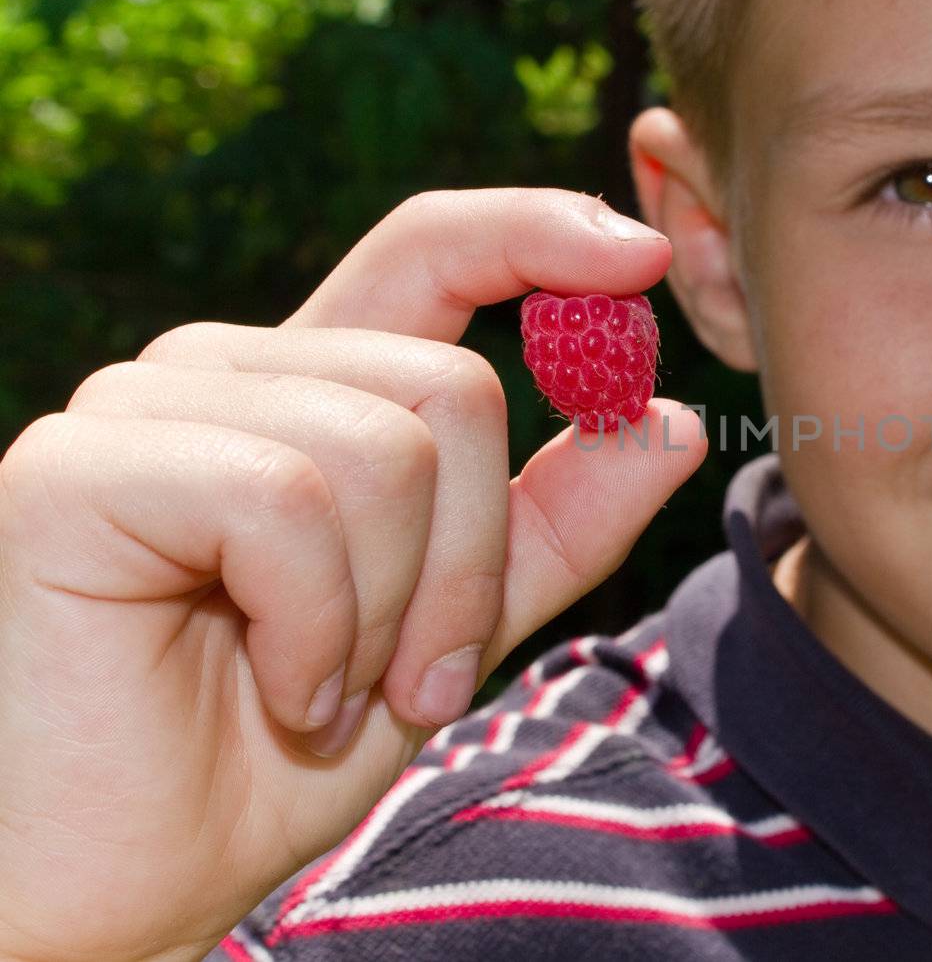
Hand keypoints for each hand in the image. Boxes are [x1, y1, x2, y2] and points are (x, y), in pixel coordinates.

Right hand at [0, 190, 705, 961]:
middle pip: (451, 386)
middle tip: (415, 680)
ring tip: (324, 692)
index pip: (430, 253)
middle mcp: (225, 373)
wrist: (130, 880)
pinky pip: (288, 503)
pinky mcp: (80, 468)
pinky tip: (274, 688)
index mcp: (312, 392)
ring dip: (391, 614)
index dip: (537, 234)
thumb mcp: (456, 628)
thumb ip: (557, 523)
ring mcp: (143, 408)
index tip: (644, 259)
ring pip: (382, 448)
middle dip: (469, 565)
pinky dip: (315, 629)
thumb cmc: (273, 751)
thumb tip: (670, 419)